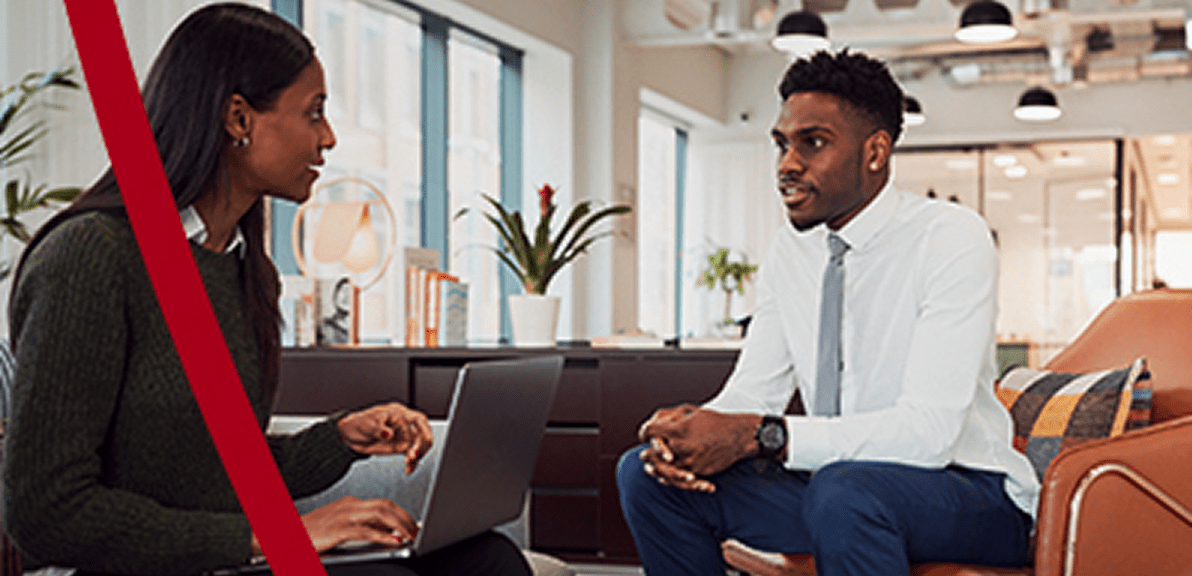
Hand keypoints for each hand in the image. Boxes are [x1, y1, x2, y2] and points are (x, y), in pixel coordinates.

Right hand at [253, 495, 418, 554]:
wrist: (286, 534)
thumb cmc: (313, 533)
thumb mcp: (342, 527)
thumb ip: (364, 528)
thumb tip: (388, 533)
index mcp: (352, 503)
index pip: (384, 504)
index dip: (402, 514)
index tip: (414, 525)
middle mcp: (350, 505)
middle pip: (387, 505)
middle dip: (405, 518)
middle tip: (417, 530)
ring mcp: (345, 515)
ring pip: (381, 513)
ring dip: (400, 524)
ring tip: (411, 535)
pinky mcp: (339, 529)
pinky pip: (367, 530)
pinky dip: (384, 535)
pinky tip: (395, 541)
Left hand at [338, 403, 432, 472]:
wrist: (349, 436)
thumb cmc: (358, 424)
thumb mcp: (366, 425)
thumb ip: (378, 429)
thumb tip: (388, 433)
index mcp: (397, 414)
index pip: (417, 419)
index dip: (425, 428)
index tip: (427, 439)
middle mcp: (403, 425)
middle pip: (420, 434)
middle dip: (420, 445)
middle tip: (413, 454)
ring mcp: (401, 436)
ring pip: (417, 446)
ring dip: (416, 455)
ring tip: (409, 462)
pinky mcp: (399, 447)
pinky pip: (410, 455)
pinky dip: (412, 463)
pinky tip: (408, 469)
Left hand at [638, 405, 761, 492]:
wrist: (738, 436)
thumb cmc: (714, 421)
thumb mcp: (691, 411)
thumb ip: (671, 417)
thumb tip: (654, 422)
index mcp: (679, 429)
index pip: (650, 432)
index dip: (644, 433)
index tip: (643, 436)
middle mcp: (682, 446)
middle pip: (654, 455)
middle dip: (647, 456)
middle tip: (643, 456)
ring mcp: (690, 461)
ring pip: (665, 470)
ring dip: (655, 469)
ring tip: (649, 468)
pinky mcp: (698, 471)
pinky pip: (680, 479)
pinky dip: (670, 478)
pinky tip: (664, 477)